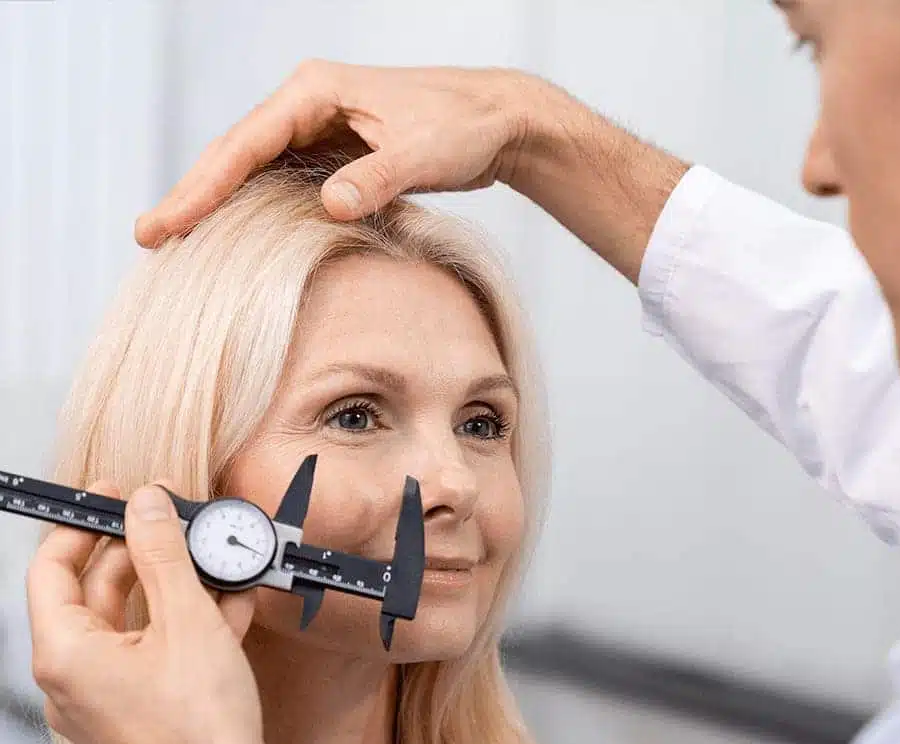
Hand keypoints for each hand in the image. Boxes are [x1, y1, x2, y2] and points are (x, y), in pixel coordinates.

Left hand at [25, 483, 326, 743]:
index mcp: (66, 653)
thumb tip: (146, 505)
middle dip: (145, 554)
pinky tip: (232, 606)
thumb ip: (164, 556)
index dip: (84, 525)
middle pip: (98, 592)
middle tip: (180, 524)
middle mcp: (75, 678)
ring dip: (177, 588)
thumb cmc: (202, 728)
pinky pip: (155, 653)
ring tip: (220, 564)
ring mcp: (107, 699)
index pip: (53, 568)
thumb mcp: (188, 621)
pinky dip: (188, 626)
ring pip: (134, 623)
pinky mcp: (141, 712)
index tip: (117, 497)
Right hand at [134, 61, 684, 283]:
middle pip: (236, 156)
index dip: (201, 188)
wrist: (497, 122)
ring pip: (256, 170)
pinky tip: (243, 238)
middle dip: (194, 196)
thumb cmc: (463, 126)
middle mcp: (308, 105)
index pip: (243, 145)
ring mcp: (321, 128)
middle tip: (149, 239)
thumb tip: (327, 205)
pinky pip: (285, 183)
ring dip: (221, 205)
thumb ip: (375, 178)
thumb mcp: (421, 153)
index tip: (165, 224)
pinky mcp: (338, 152)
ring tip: (181, 242)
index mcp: (315, 93)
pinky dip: (260, 209)